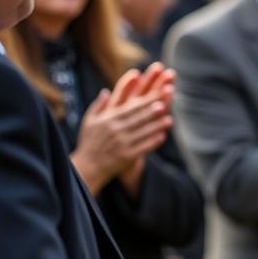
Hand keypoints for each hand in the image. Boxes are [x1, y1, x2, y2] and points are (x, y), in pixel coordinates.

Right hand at [71, 65, 173, 194]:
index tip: (156, 93)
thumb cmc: (89, 142)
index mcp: (108, 119)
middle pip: (138, 119)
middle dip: (151, 112)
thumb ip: (98, 105)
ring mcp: (121, 144)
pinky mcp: (126, 156)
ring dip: (156, 126)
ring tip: (169, 120)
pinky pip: (142, 148)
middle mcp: (115, 130)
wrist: (88, 167)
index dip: (144, 101)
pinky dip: (152, 142)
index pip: (130, 108)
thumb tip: (106, 91)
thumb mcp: (89, 121)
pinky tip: (162, 136)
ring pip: (142, 133)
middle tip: (164, 104)